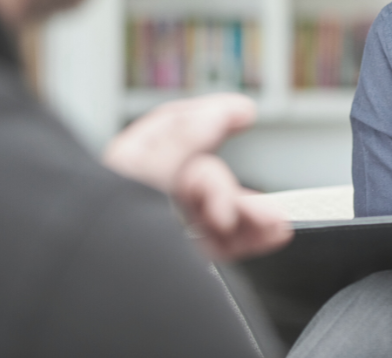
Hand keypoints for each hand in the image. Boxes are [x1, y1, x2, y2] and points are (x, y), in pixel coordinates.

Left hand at [103, 93, 292, 260]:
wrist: (97, 300)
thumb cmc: (105, 238)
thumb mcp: (142, 179)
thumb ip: (181, 144)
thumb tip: (214, 114)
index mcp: (130, 165)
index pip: (173, 126)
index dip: (212, 113)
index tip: (246, 111)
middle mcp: (152, 191)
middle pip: (204, 174)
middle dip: (230, 189)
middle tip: (241, 202)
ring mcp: (169, 225)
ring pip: (220, 209)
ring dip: (251, 214)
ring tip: (273, 222)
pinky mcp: (185, 256)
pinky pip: (225, 240)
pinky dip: (251, 236)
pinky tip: (271, 233)